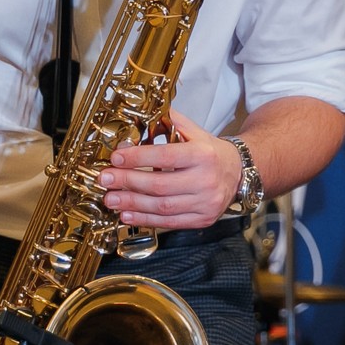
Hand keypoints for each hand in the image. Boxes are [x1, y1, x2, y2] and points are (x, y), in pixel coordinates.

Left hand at [98, 109, 242, 229]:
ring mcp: (205, 203)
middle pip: (160, 185)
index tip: (116, 158)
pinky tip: (127, 214)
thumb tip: (136, 122)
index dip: (138, 157)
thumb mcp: (194, 131)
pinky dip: (145, 220)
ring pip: (162, 207)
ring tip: (111, 199)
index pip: (165, 156)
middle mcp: (206, 180)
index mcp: (203, 154)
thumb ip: (167, 123)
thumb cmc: (209, 151)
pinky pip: (169, 222)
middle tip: (106, 179)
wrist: (238, 173)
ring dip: (132, 203)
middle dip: (128, 182)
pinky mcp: (202, 219)